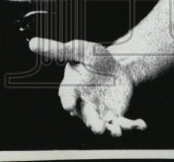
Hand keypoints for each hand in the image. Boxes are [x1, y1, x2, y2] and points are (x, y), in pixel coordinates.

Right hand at [29, 37, 146, 136]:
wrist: (113, 67)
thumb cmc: (91, 58)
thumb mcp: (78, 50)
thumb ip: (58, 50)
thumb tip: (31, 43)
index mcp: (73, 90)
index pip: (67, 97)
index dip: (67, 101)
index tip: (69, 104)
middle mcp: (85, 105)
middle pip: (87, 117)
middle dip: (92, 123)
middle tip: (98, 127)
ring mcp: (101, 113)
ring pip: (105, 125)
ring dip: (112, 130)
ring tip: (117, 131)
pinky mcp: (117, 115)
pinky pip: (124, 124)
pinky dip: (133, 127)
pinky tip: (142, 125)